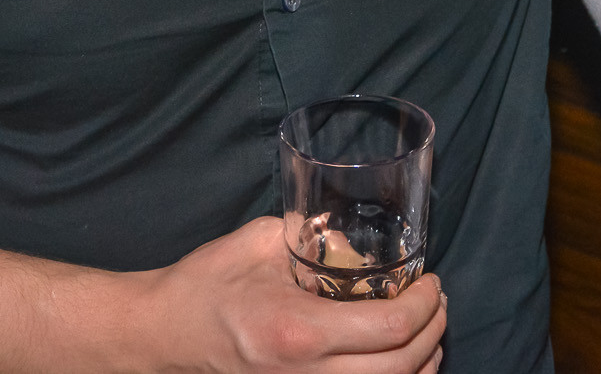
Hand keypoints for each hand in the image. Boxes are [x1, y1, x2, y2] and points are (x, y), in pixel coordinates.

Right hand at [128, 216, 445, 373]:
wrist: (163, 332)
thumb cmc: (206, 284)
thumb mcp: (262, 243)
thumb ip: (316, 239)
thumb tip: (360, 245)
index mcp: (299, 330)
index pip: (390, 328)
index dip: (424, 305)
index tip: (430, 281)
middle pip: (401, 368)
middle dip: (432, 332)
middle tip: (436, 302)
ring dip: (420, 363)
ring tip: (428, 331)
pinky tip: (400, 362)